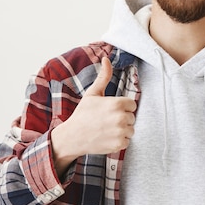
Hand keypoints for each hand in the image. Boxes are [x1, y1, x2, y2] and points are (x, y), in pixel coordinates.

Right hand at [51, 57, 136, 174]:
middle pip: (132, 117)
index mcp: (117, 104)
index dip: (122, 107)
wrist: (72, 136)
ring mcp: (120, 132)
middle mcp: (121, 118)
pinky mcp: (118, 145)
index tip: (110, 110)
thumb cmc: (83, 114)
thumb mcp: (93, 93)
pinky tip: (107, 138)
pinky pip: (126, 141)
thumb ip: (104, 76)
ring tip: (107, 129)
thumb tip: (106, 59)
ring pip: (130, 130)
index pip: (132, 105)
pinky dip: (118, 141)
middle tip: (106, 121)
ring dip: (122, 131)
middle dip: (122, 119)